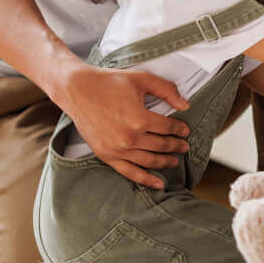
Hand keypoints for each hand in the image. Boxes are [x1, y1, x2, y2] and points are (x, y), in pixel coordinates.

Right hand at [57, 63, 190, 188]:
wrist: (78, 90)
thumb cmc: (109, 82)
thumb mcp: (141, 79)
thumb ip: (166, 90)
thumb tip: (185, 106)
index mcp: (139, 118)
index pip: (168, 128)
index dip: (180, 129)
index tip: (185, 130)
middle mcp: (129, 137)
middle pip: (161, 146)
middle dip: (176, 146)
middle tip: (184, 146)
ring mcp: (117, 149)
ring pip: (149, 161)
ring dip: (165, 162)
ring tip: (174, 161)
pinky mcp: (106, 156)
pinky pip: (129, 172)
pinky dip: (146, 180)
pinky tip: (158, 184)